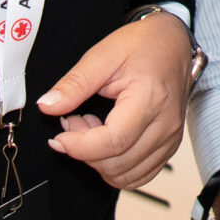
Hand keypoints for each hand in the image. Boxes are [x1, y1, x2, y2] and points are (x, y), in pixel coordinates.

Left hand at [38, 12, 191, 190]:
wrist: (172, 43)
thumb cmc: (144, 45)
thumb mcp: (102, 56)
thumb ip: (74, 84)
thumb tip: (47, 106)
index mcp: (150, 99)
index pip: (113, 142)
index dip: (79, 146)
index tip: (60, 136)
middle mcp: (165, 124)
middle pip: (117, 163)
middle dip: (85, 151)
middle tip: (74, 124)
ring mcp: (170, 138)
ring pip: (126, 176)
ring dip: (99, 161)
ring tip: (92, 131)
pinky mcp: (169, 146)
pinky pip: (139, 176)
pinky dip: (116, 168)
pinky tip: (107, 142)